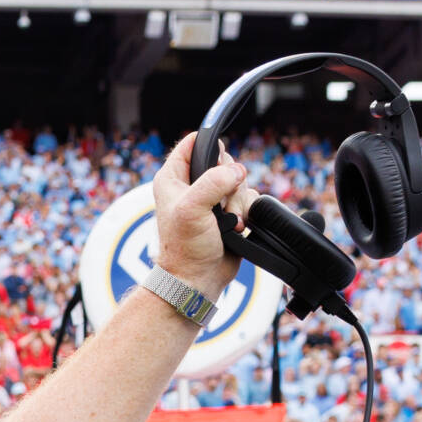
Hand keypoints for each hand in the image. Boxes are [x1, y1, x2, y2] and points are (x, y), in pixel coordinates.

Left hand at [151, 132, 254, 303]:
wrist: (197, 279)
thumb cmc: (186, 248)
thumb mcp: (192, 208)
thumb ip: (213, 182)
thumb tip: (236, 172)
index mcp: (173, 177)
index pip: (193, 142)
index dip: (210, 146)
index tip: (219, 162)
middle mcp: (192, 185)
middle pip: (224, 161)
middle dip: (230, 181)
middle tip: (220, 202)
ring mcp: (211, 198)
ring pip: (239, 180)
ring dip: (238, 201)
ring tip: (226, 221)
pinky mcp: (228, 211)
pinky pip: (248, 197)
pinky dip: (245, 211)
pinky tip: (234, 228)